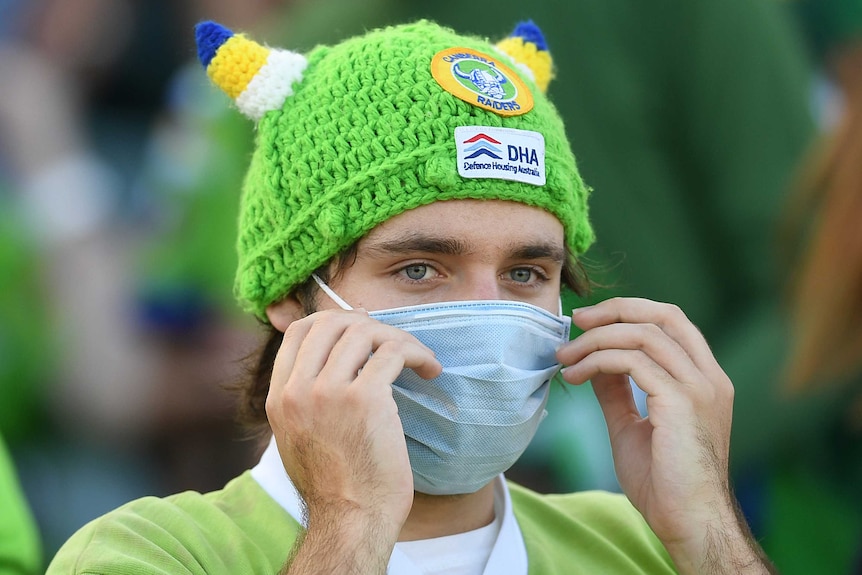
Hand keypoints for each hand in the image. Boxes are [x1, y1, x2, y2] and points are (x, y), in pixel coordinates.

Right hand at [266, 309, 441, 572]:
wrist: (352, 520)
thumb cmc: (337, 485)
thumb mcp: (301, 437)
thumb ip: (304, 400)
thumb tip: (327, 363)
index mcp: (280, 398)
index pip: (299, 331)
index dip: (334, 321)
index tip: (363, 329)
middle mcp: (297, 391)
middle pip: (332, 323)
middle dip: (370, 325)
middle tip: (394, 343)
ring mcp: (328, 392)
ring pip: (365, 332)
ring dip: (399, 338)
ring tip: (418, 359)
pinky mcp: (364, 398)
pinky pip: (394, 352)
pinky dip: (418, 354)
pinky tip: (430, 370)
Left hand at [556, 298, 772, 573]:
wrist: (688, 522)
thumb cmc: (664, 483)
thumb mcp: (632, 425)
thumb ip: (617, 391)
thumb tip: (594, 361)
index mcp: (704, 379)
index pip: (671, 321)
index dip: (628, 311)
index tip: (589, 322)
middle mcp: (708, 377)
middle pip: (663, 315)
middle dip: (615, 310)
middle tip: (576, 321)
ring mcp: (699, 387)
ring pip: (642, 335)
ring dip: (596, 340)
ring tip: (565, 357)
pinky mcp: (681, 401)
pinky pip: (631, 362)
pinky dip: (597, 361)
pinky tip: (575, 376)